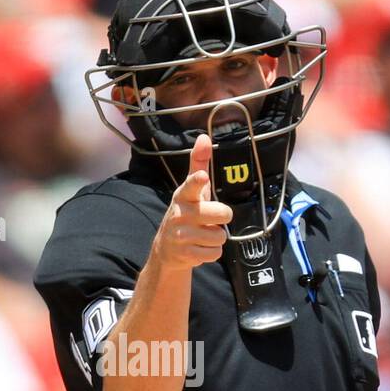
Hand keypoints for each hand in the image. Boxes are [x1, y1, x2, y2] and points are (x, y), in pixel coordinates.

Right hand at [151, 134, 232, 271]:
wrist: (167, 249)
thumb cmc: (186, 213)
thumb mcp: (191, 190)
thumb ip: (199, 164)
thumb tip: (204, 136)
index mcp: (184, 195)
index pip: (191, 186)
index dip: (198, 182)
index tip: (202, 178)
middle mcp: (181, 214)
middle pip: (222, 214)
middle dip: (222, 218)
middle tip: (211, 219)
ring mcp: (181, 236)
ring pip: (220, 236)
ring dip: (216, 237)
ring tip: (202, 235)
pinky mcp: (185, 254)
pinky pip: (215, 253)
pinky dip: (212, 252)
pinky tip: (199, 247)